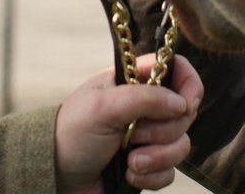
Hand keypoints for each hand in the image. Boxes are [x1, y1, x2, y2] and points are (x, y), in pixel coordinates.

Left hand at [54, 54, 202, 193]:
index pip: (175, 68)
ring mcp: (148, 138)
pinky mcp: (148, 166)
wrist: (56, 175)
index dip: (189, 84)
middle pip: (184, 113)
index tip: (186, 105)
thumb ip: (144, 98)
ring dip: (156, 158)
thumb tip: (182, 104)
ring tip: (130, 161)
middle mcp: (145, 108)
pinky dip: (151, 176)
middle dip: (163, 131)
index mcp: (133, 82)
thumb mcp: (103, 107)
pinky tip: (128, 174)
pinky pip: (170, 172)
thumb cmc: (72, 134)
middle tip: (134, 136)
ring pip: (181, 145)